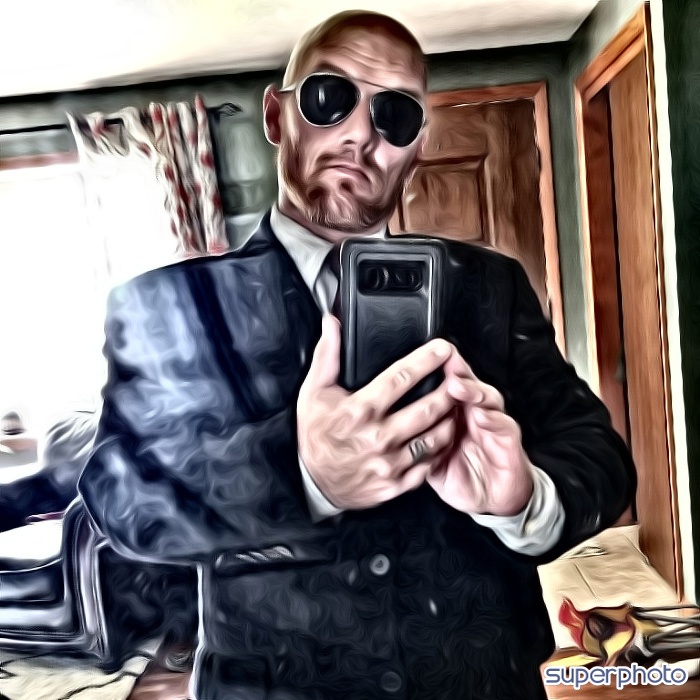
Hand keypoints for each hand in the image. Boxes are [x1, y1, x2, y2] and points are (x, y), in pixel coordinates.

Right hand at [297, 315, 458, 509]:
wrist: (313, 482)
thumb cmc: (316, 435)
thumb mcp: (314, 392)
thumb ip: (327, 356)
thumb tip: (331, 324)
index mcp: (360, 410)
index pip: (401, 378)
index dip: (427, 360)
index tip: (443, 348)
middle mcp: (377, 437)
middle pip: (427, 408)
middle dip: (450, 389)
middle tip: (460, 376)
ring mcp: (388, 463)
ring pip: (434, 437)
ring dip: (450, 418)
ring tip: (458, 404)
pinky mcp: (395, 483)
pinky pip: (429, 464)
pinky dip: (442, 448)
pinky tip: (446, 434)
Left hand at [426, 351, 533, 516]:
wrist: (492, 500)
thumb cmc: (461, 476)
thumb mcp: (432, 463)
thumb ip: (418, 446)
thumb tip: (391, 435)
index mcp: (454, 416)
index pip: (447, 388)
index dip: (439, 373)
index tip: (425, 359)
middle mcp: (474, 415)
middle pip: (468, 385)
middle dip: (457, 372)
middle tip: (445, 364)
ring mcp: (493, 425)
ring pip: (487, 398)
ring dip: (473, 390)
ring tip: (458, 386)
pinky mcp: (509, 441)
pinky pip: (503, 426)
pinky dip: (493, 419)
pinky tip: (482, 415)